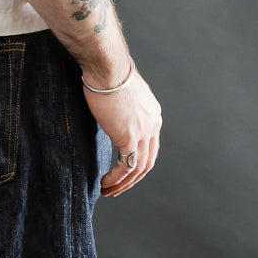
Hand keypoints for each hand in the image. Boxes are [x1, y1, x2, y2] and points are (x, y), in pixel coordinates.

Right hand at [83, 69, 161, 196]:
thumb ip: (122, 108)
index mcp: (152, 114)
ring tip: (108, 191)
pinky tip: (104, 182)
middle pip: (148, 161)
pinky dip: (116, 178)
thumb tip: (110, 113)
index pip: (150, 146)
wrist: (107, 67)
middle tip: (118, 188)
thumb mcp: (121, 92)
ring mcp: (143, 131)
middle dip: (133, 179)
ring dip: (123, 184)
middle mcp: (152, 125)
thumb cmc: (108, 72)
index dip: (138, 161)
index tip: (123, 170)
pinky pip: (126, 166)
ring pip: (138, 168)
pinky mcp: (129, 136)